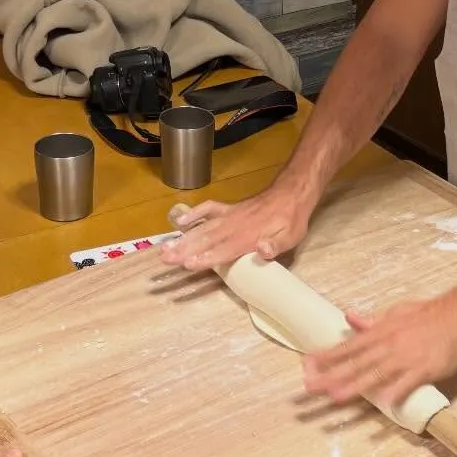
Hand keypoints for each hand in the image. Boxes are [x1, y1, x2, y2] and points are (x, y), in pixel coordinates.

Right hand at [159, 180, 316, 270]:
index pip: (224, 250)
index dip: (206, 258)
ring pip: (203, 227)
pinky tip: (180, 221)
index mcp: (249, 236)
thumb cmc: (291, 220)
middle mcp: (235, 226)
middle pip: (207, 239)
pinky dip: (194, 214)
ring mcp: (230, 215)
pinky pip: (209, 209)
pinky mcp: (229, 208)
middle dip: (185, 250)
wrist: (292, 193)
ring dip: (183, 238)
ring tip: (164, 247)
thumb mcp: (292, 236)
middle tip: (165, 258)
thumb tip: (263, 251)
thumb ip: (276, 244)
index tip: (187, 263)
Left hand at [302, 290, 456, 407]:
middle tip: (309, 387)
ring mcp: (406, 359)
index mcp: (381, 332)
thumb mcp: (397, 311)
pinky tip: (385, 404)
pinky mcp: (425, 369)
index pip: (348, 346)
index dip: (327, 356)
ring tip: (334, 398)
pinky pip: (408, 384)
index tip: (308, 365)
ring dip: (354, 386)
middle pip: (355, 363)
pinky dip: (396, 393)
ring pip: (375, 375)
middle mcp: (388, 346)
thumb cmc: (429, 313)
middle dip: (330, 376)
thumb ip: (374, 320)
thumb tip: (352, 318)